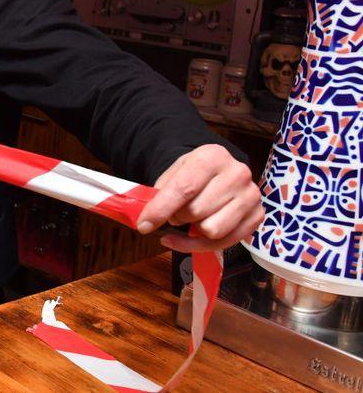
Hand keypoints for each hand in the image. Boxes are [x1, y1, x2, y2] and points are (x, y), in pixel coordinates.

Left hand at [136, 144, 262, 252]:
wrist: (217, 171)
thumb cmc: (192, 174)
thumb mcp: (173, 174)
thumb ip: (160, 195)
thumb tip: (147, 222)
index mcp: (212, 156)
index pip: (184, 189)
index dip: (161, 209)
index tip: (144, 225)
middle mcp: (237, 173)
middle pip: (196, 212)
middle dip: (178, 217)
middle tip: (176, 212)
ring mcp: (251, 195)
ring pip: (212, 230)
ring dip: (194, 229)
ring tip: (191, 218)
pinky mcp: (257, 216)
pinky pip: (225, 243)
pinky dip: (203, 244)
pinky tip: (194, 236)